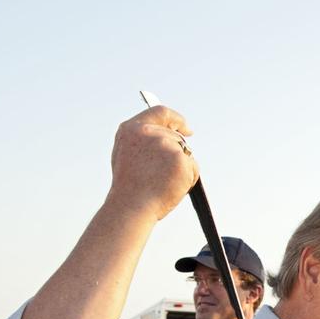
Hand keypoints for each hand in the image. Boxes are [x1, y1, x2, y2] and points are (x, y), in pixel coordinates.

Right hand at [107, 106, 198, 220]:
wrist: (132, 206)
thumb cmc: (130, 187)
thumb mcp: (127, 155)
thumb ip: (144, 140)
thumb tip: (168, 136)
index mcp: (132, 129)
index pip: (160, 112)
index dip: (177, 119)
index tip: (187, 129)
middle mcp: (148, 132)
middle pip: (176, 138)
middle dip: (177, 155)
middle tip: (163, 176)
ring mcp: (165, 144)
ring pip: (185, 154)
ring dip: (181, 169)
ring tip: (162, 182)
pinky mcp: (180, 158)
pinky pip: (192, 168)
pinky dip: (187, 179)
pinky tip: (171, 187)